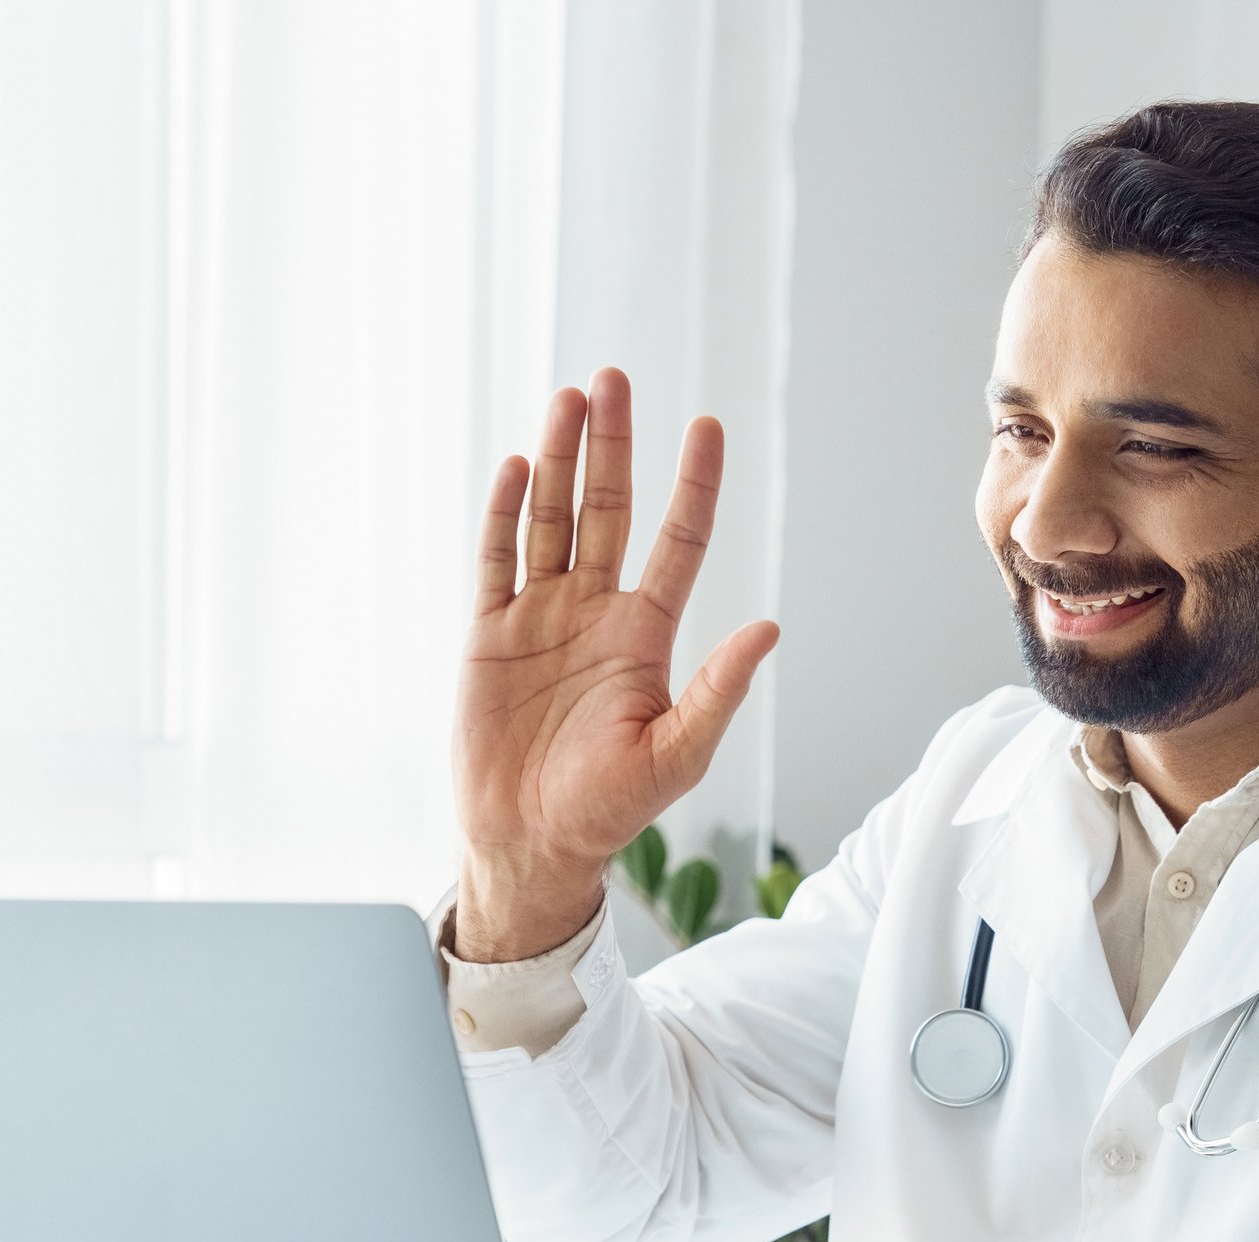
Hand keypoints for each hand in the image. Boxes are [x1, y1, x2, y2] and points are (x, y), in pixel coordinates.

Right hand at [452, 369, 779, 961]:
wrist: (529, 843)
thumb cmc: (608, 808)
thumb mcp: (676, 754)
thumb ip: (718, 691)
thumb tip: (769, 629)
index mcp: (645, 634)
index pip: (677, 541)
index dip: (694, 485)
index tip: (707, 426)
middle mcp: (594, 611)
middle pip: (607, 509)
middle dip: (613, 445)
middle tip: (615, 380)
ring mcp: (539, 617)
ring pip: (552, 520)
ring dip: (561, 460)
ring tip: (570, 398)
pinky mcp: (489, 634)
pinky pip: (496, 560)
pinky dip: (506, 513)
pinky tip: (520, 466)